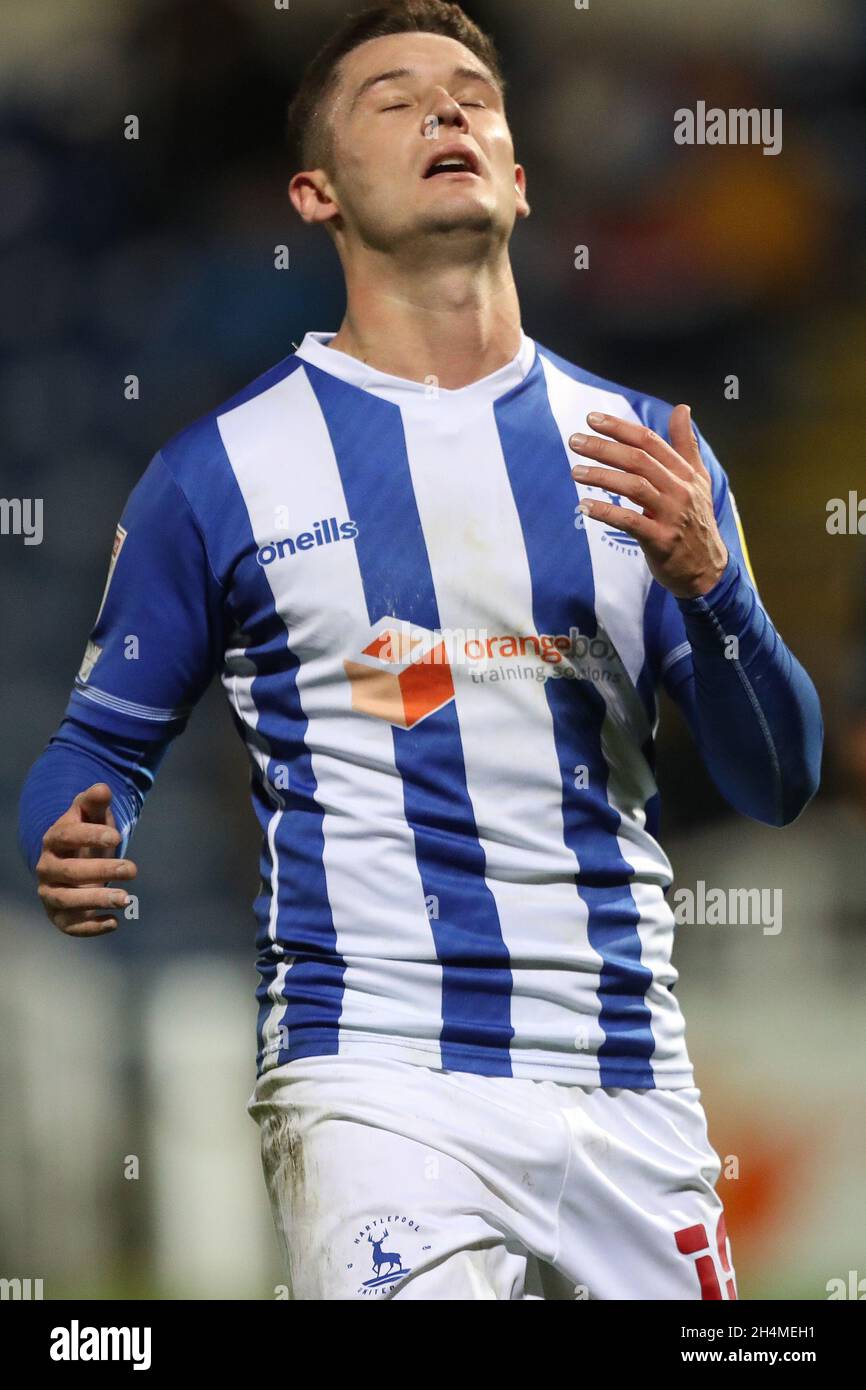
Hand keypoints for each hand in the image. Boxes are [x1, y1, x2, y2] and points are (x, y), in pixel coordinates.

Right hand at [36, 783, 137, 937]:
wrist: (72, 862)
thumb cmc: (86, 834)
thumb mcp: (91, 816)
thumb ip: (95, 802)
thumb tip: (103, 788)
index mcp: (54, 840)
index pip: (67, 836)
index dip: (90, 835)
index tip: (117, 836)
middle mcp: (47, 868)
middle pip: (70, 872)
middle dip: (102, 870)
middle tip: (133, 869)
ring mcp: (51, 894)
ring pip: (67, 901)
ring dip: (96, 900)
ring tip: (126, 898)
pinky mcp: (59, 916)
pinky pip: (70, 925)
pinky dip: (90, 927)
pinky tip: (114, 922)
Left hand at [568, 404, 728, 598]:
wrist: (707, 569)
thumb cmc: (696, 521)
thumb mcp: (698, 480)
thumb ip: (686, 444)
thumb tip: (682, 408)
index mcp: (685, 473)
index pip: (650, 441)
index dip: (620, 428)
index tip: (593, 419)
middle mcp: (680, 490)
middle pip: (638, 460)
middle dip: (604, 448)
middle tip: (575, 441)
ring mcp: (672, 516)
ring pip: (634, 487)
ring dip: (602, 476)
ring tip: (576, 472)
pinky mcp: (661, 540)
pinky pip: (631, 522)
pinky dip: (607, 512)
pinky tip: (585, 506)